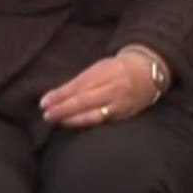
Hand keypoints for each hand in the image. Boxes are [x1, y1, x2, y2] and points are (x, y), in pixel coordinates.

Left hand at [40, 53, 162, 127]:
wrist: (148, 72)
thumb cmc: (117, 69)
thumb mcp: (99, 68)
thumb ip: (80, 81)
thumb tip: (55, 95)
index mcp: (105, 72)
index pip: (78, 86)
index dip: (60, 95)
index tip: (44, 102)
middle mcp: (113, 88)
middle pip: (84, 101)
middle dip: (63, 109)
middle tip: (47, 115)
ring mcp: (120, 103)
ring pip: (93, 115)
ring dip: (73, 119)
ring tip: (58, 121)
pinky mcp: (125, 115)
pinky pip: (103, 121)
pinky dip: (87, 123)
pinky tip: (75, 124)